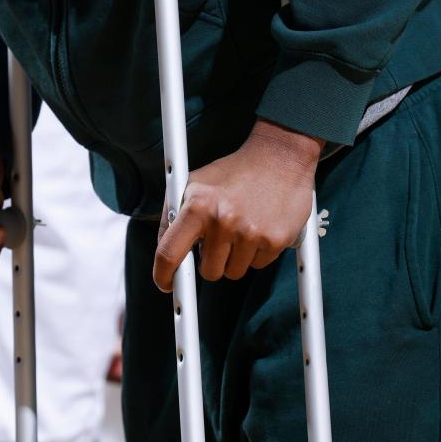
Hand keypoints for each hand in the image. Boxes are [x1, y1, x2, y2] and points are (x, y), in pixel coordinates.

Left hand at [153, 120, 322, 288]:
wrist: (278, 157)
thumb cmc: (233, 172)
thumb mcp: (195, 183)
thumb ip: (174, 214)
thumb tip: (162, 246)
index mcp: (197, 204)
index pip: (170, 251)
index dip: (163, 274)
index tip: (164, 284)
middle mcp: (222, 220)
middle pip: (208, 272)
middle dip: (211, 261)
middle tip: (220, 238)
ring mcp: (250, 232)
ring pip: (233, 272)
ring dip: (235, 258)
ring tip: (241, 227)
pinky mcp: (274, 241)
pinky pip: (258, 266)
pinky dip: (256, 253)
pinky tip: (259, 227)